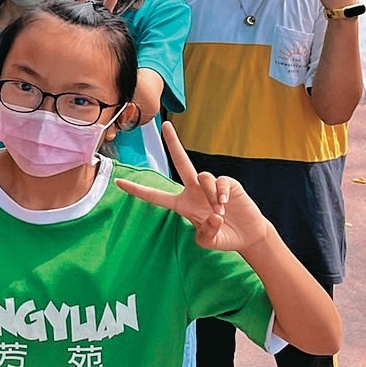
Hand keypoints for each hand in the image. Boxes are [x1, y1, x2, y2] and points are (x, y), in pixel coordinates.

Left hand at [116, 124, 273, 252]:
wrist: (247, 235)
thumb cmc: (224, 236)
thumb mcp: (210, 242)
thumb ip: (207, 232)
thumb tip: (213, 215)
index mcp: (181, 204)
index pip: (154, 196)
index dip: (137, 190)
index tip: (118, 182)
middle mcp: (193, 190)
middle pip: (180, 162)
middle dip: (174, 143)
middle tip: (164, 125)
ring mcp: (209, 185)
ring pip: (202, 177)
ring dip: (209, 195)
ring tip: (219, 212)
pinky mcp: (226, 183)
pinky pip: (219, 181)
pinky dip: (220, 193)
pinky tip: (225, 204)